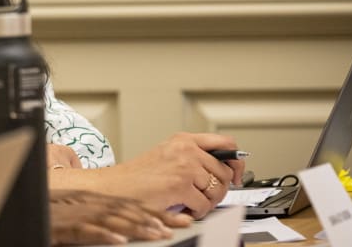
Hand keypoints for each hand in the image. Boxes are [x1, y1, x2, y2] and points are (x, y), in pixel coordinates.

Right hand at [48, 189, 191, 244]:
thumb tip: (126, 229)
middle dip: (155, 219)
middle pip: (128, 211)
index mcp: (96, 201)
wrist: (23, 207)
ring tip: (157, 233)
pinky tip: (119, 241)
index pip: (132, 205)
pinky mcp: (66, 226)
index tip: (180, 219)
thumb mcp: (79, 210)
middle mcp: (90, 205)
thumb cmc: (52, 213)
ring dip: (136, 226)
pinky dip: (103, 235)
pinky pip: (87, 231)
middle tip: (178, 225)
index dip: (157, 212)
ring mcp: (79, 215)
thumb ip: (102, 216)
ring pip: (113, 220)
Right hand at [49, 132, 244, 218]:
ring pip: (217, 190)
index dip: (236, 162)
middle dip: (219, 190)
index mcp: (183, 140)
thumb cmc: (137, 177)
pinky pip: (204, 205)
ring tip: (191, 202)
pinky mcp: (180, 185)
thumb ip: (193, 157)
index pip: (226, 143)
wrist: (114, 187)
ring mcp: (184, 166)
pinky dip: (196, 212)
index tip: (236, 174)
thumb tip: (226, 169)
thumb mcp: (167, 156)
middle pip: (225, 172)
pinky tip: (182, 208)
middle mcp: (186, 149)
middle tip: (204, 196)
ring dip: (207, 202)